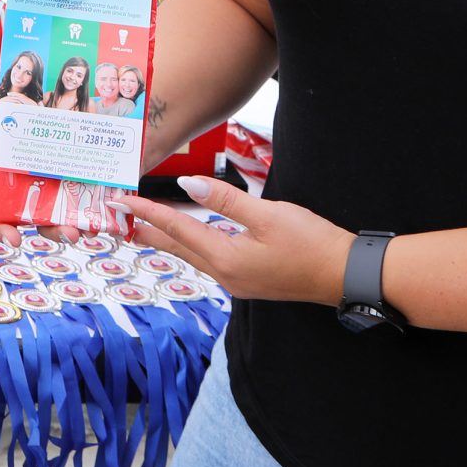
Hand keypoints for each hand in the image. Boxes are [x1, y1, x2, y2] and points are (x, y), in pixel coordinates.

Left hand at [118, 175, 354, 306]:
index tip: (119, 201)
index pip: (177, 229)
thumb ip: (226, 200)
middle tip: (120, 217)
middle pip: (177, 247)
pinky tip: (190, 238)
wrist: (347, 275)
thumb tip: (189, 184)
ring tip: (146, 226)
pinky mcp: (250, 281)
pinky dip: (192, 246)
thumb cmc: (312, 243)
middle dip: (148, 230)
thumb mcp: (269, 215)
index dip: (146, 213)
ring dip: (169, 239)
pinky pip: (210, 260)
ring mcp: (238, 282)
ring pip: (193, 256)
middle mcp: (226, 276)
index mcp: (226, 259)